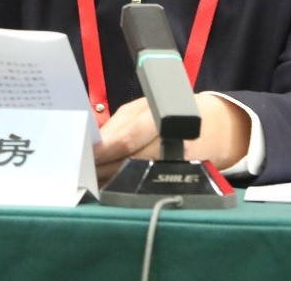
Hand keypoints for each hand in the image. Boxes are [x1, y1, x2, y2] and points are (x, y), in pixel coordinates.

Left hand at [92, 93, 250, 182]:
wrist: (213, 127)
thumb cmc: (171, 111)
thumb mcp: (145, 106)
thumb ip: (119, 123)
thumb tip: (95, 141)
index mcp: (159, 119)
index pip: (126, 138)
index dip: (102, 149)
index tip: (82, 154)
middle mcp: (169, 144)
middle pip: (126, 161)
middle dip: (100, 166)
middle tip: (78, 168)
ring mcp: (174, 165)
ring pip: (132, 176)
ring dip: (107, 177)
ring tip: (87, 175)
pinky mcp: (175, 179)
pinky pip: (142, 183)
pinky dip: (122, 183)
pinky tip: (107, 182)